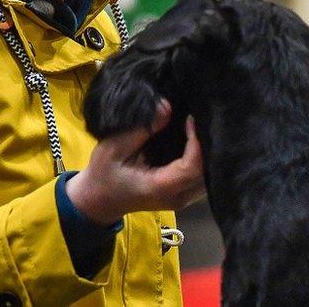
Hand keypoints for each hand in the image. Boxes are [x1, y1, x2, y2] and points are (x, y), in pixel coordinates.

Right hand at [66, 99, 205, 224]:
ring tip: (200, 128)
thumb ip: (141, 129)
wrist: (99, 200)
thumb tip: (166, 108)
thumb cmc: (103, 175)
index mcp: (160, 188)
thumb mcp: (113, 149)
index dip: (197, 142)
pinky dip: (202, 160)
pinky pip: (202, 178)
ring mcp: (182, 200)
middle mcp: (177, 197)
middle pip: (208, 172)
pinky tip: (196, 142)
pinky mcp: (183, 195)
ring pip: (209, 177)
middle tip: (200, 120)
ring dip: (207, 153)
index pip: (193, 166)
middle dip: (207, 145)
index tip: (190, 119)